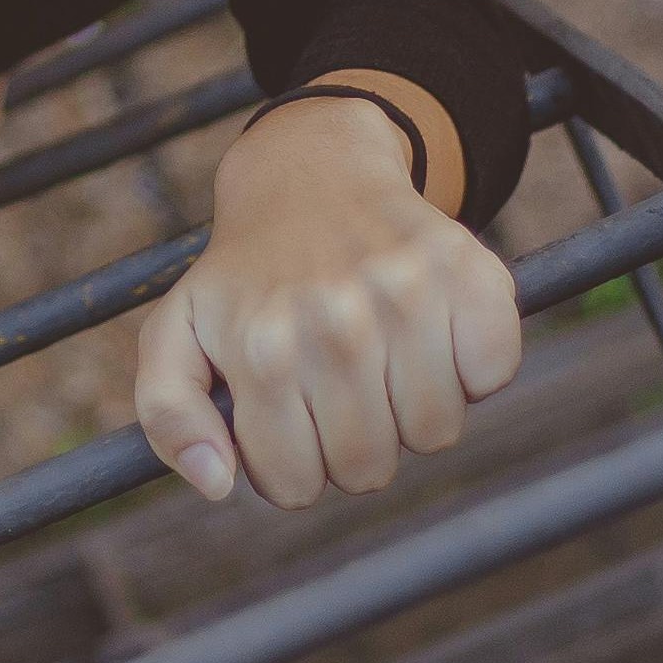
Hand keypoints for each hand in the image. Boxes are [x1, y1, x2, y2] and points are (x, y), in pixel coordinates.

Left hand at [134, 95, 524, 506]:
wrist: (312, 175)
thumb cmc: (245, 276)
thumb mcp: (177, 335)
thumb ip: (168, 418)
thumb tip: (217, 484)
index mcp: (263, 350)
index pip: (296, 487)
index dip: (291, 465)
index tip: (289, 418)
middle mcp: (336, 321)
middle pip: (369, 468)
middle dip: (350, 443)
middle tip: (336, 385)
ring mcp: (409, 294)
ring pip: (435, 433)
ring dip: (410, 410)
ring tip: (381, 357)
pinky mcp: (470, 271)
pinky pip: (493, 374)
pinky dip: (471, 368)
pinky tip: (431, 333)